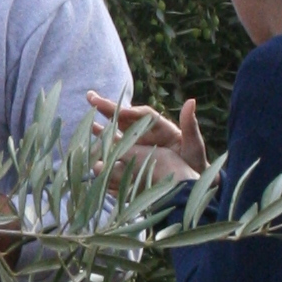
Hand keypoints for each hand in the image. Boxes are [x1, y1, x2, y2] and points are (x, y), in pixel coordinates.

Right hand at [91, 89, 205, 183]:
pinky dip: (104, 149)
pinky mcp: (133, 159)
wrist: (192, 184)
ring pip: (117, 134)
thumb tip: (190, 101)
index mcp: (161, 127)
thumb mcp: (194, 145)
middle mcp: (147, 134)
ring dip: (103, 128)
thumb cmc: (195, 162)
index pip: (143, 115)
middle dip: (108, 109)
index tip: (118, 111)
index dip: (131, 111)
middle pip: (125, 119)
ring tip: (87, 123)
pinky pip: (116, 152)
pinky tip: (91, 148)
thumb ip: (190, 125)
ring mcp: (138, 146)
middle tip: (90, 97)